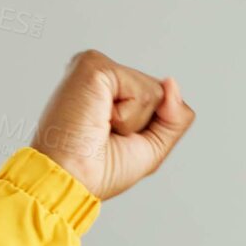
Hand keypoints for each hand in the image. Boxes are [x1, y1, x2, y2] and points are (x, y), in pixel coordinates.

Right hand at [30, 50, 194, 199]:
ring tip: (100, 128)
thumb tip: (171, 82)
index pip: (157, 99)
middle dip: (144, 124)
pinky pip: (143, 91)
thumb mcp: (153, 146)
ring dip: (135, 122)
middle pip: (160, 92)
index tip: (111, 140)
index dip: (147, 128)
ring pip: (156, 91)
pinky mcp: (94, 66)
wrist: (70, 180)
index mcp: (108, 91)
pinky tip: (99, 118)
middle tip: (105, 136)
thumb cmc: (98, 170)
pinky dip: (128, 116)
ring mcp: (96, 67)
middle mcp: (101, 75)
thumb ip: (176, 116)